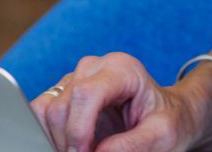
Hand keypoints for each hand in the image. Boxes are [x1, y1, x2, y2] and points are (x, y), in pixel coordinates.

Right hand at [28, 52, 199, 151]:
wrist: (169, 115)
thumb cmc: (170, 121)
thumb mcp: (163, 135)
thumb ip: (134, 145)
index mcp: (121, 69)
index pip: (86, 93)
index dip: (79, 129)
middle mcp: (95, 67)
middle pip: (62, 104)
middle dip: (67, 141)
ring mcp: (77, 78)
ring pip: (47, 108)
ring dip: (55, 139)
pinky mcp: (66, 93)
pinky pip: (42, 111)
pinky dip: (48, 134)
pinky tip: (69, 147)